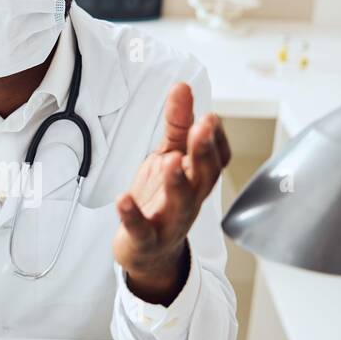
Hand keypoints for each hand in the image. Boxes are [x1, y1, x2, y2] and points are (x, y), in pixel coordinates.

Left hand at [113, 83, 230, 304]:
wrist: (148, 252)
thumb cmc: (162, 199)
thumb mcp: (169, 157)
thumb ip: (177, 125)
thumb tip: (183, 87)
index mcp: (197, 178)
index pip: (217, 159)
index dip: (217, 139)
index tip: (211, 117)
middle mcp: (190, 200)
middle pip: (204, 176)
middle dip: (204, 151)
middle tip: (202, 126)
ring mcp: (170, 221)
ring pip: (180, 203)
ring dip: (178, 182)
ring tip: (171, 160)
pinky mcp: (145, 239)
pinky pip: (141, 229)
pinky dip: (132, 215)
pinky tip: (123, 198)